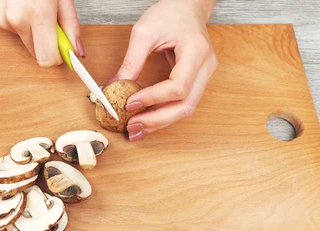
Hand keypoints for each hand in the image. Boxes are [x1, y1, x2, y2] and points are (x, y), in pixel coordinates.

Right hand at [0, 0, 84, 65]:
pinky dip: (17, 21)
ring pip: (23, 39)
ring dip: (31, 27)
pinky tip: (19, 3)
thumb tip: (77, 50)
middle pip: (36, 51)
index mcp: (38, 14)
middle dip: (45, 40)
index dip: (57, 55)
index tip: (62, 48)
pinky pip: (10, 30)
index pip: (47, 59)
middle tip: (49, 17)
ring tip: (32, 4)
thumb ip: (70, 24)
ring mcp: (1, 18)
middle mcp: (16, 19)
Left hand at [111, 0, 217, 140]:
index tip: (130, 103)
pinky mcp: (197, 82)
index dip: (153, 98)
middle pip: (186, 105)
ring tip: (136, 129)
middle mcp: (206, 68)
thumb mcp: (144, 32)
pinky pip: (183, 104)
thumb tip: (113, 88)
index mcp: (196, 51)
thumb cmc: (170, 13)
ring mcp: (204, 77)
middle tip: (132, 127)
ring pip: (186, 109)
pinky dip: (164, 115)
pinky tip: (147, 121)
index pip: (178, 86)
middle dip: (157, 120)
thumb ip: (130, 62)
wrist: (188, 7)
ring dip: (160, 122)